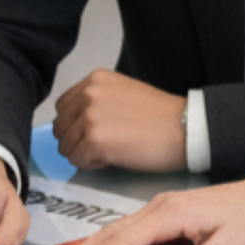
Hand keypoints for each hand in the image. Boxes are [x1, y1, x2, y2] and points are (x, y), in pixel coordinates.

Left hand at [53, 69, 187, 171]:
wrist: (184, 128)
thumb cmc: (160, 116)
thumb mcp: (122, 92)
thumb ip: (95, 101)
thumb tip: (72, 124)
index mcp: (95, 80)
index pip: (62, 107)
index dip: (74, 125)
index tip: (93, 132)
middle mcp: (88, 94)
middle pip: (60, 127)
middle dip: (77, 141)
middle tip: (105, 145)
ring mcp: (90, 117)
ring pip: (66, 146)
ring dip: (84, 154)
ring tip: (112, 150)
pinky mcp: (95, 140)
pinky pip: (77, 161)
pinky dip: (92, 165)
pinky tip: (114, 158)